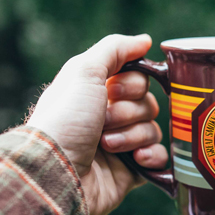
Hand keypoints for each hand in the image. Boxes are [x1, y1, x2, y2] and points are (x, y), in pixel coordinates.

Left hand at [26, 34, 167, 214]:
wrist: (56, 173)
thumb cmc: (64, 120)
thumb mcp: (83, 71)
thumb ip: (114, 49)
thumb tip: (146, 40)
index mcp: (95, 93)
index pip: (137, 78)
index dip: (132, 83)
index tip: (112, 90)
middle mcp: (107, 117)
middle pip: (148, 103)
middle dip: (129, 111)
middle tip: (104, 121)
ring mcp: (119, 146)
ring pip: (153, 129)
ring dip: (132, 135)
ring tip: (107, 146)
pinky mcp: (129, 172)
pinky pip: (158, 158)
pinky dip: (151, 157)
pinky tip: (136, 160)